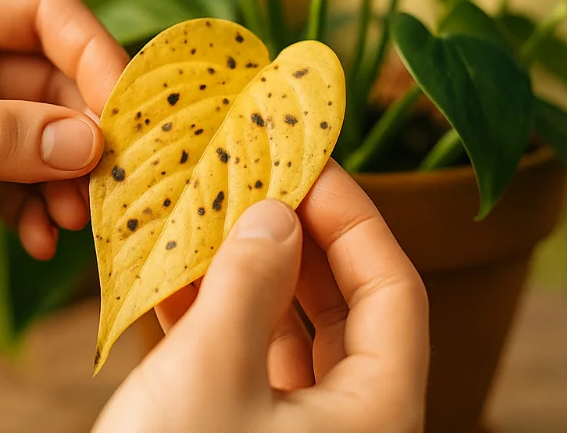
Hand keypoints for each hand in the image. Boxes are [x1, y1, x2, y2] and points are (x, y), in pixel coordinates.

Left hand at [0, 0, 126, 303]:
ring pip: (38, 137)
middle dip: (84, 133)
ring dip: (64, 178)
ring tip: (78, 222)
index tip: (130, 112)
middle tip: (116, 184)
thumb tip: (87, 143)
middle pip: (50, 80)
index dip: (93, 56)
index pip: (39, 11)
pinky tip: (39, 240)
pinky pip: (11, 182)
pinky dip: (32, 209)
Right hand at [93, 162, 429, 432]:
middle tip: (254, 178)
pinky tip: (173, 277)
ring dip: (250, 275)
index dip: (352, 215)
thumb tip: (275, 213)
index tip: (304, 159)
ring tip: (209, 217)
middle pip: (346, 307)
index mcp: (377, 411)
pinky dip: (217, 319)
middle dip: (299, 239)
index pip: (392, 286)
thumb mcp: (211, 372)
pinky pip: (248, 367)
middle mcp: (353, 423)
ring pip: (292, 335)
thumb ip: (249, 283)